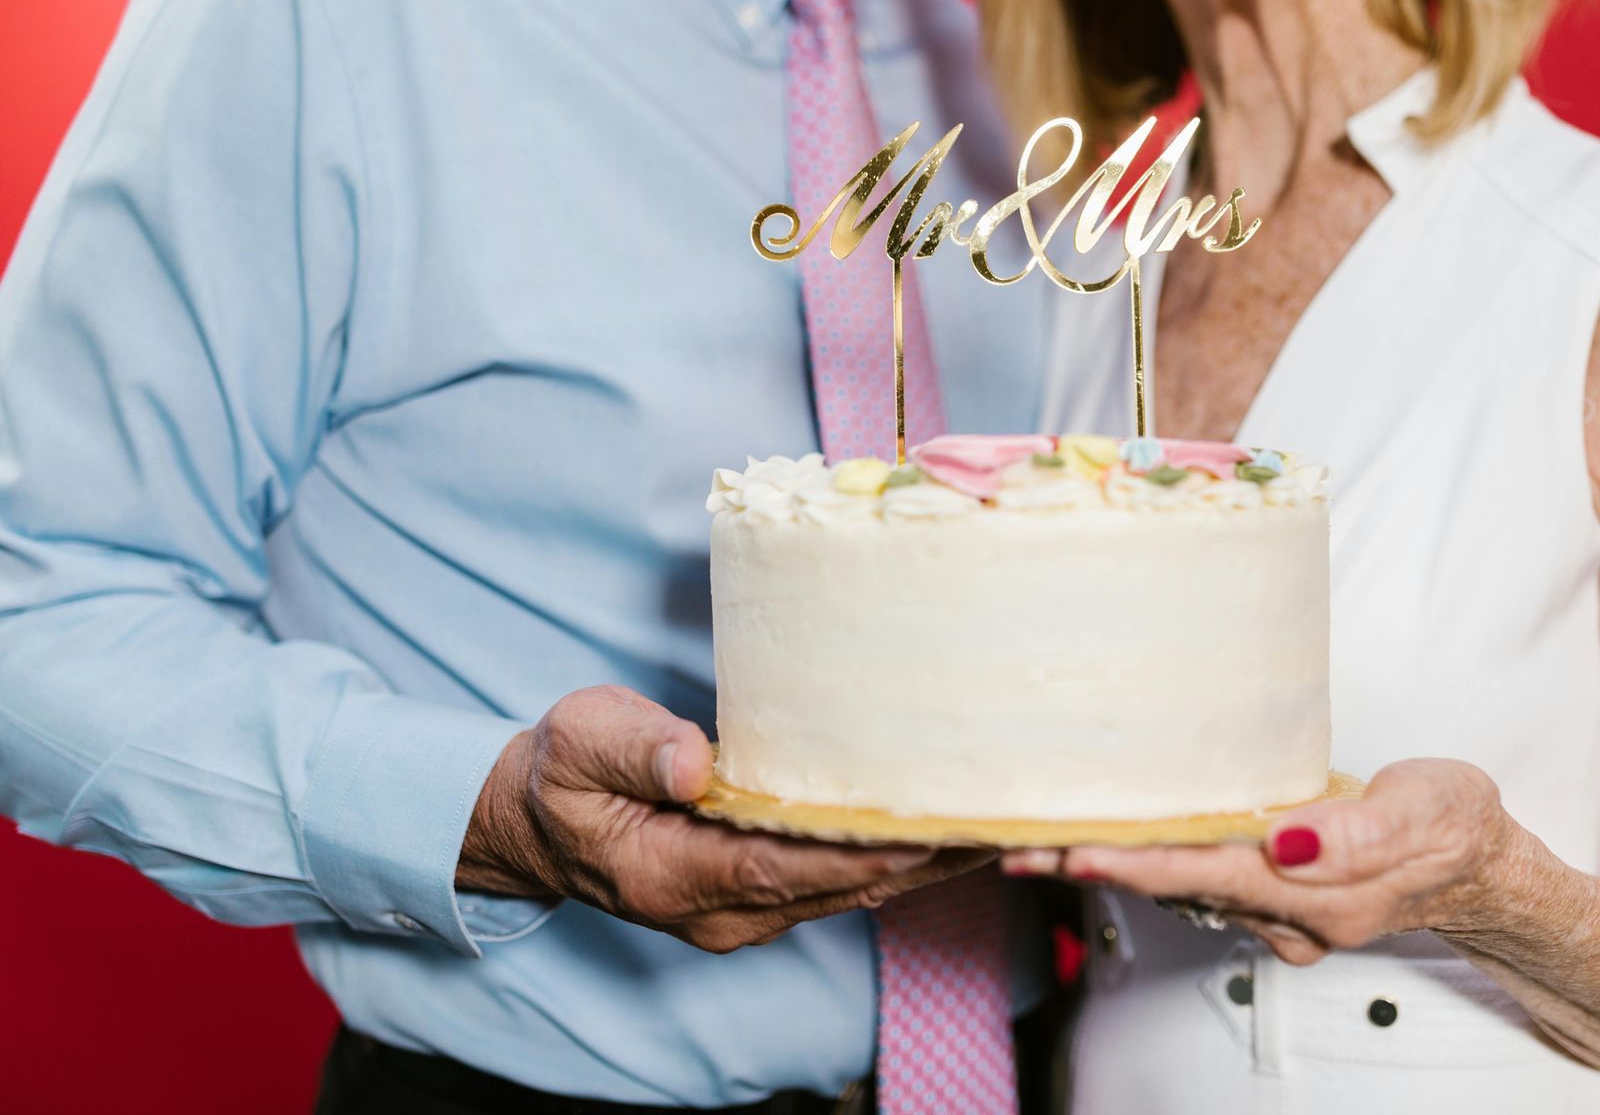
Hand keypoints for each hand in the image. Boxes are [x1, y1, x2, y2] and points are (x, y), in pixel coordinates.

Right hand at [459, 685, 990, 951]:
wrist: (543, 826)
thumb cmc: (563, 776)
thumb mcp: (577, 742)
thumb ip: (632, 748)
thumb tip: (696, 764)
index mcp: (674, 876)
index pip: (782, 867)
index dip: (859, 847)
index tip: (930, 825)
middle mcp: (723, 911)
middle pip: (840, 884)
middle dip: (924, 856)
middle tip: (1002, 815)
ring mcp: (748, 910)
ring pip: (855, 887)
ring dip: (928, 860)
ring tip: (1003, 819)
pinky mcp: (767, 893)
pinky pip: (846, 878)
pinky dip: (903, 855)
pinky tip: (952, 826)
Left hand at [1002, 759, 1520, 964]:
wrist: (1480, 867)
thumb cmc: (1454, 828)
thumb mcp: (1429, 812)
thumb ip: (1357, 833)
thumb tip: (1285, 840)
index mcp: (1320, 894)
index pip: (1210, 873)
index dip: (1138, 864)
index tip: (1074, 852)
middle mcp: (1287, 912)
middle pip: (1176, 885)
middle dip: (1095, 867)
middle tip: (1016, 846)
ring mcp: (1276, 908)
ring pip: (1177, 883)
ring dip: (1107, 862)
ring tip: (1033, 836)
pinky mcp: (1269, 889)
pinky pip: (1195, 875)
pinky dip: (1144, 857)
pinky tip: (1101, 836)